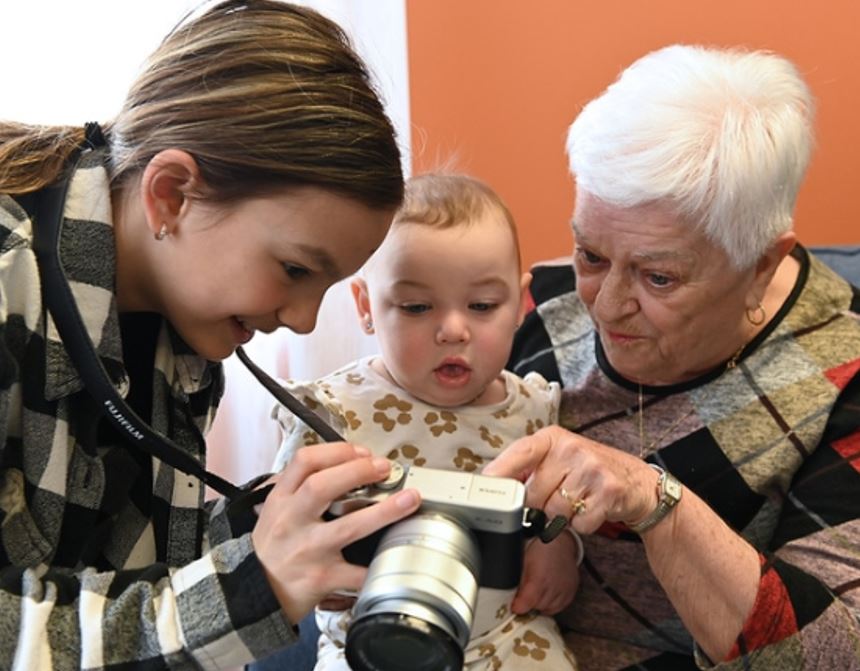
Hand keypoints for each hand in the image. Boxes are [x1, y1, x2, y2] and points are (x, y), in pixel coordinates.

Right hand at [251, 443, 420, 622]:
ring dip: (383, 511)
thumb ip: (298, 485)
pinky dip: (376, 565)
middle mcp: (292, 521)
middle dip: (359, 471)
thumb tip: (339, 460)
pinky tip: (395, 556)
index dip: (337, 451)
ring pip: (347, 527)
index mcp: (281, 500)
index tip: (362, 451)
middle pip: (322, 486)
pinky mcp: (321, 578)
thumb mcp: (274, 511)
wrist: (255, 595)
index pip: (304, 462)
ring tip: (410, 499)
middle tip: (384, 467)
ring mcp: (306, 550)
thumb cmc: (272, 549)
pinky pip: (356, 572)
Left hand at [483, 426, 659, 533]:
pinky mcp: (608, 491)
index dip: (500, 470)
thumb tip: (494, 483)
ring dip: (564, 516)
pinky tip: (593, 509)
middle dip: (541, 505)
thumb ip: (529, 468)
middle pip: (534, 494)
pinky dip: (583, 524)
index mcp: (553, 438)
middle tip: (560, 495)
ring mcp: (591, 468)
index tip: (485, 482)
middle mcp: (571, 448)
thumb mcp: (559, 459)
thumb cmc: (590, 471)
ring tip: (578, 500)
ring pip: (555, 512)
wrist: (638, 483)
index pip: (520, 453)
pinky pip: (578, 523)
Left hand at [511, 533, 580, 614]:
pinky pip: (559, 607)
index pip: (526, 603)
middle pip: (536, 607)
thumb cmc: (541, 547)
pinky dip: (551, 604)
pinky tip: (546, 594)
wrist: (561, 541)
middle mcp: (553, 587)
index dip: (518, 606)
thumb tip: (506, 592)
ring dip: (539, 604)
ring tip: (536, 592)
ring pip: (547, 609)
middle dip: (528, 603)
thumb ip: (515, 578)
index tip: (513, 605)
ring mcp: (564, 591)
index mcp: (539, 578)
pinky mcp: (571, 592)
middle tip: (523, 594)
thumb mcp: (522, 559)